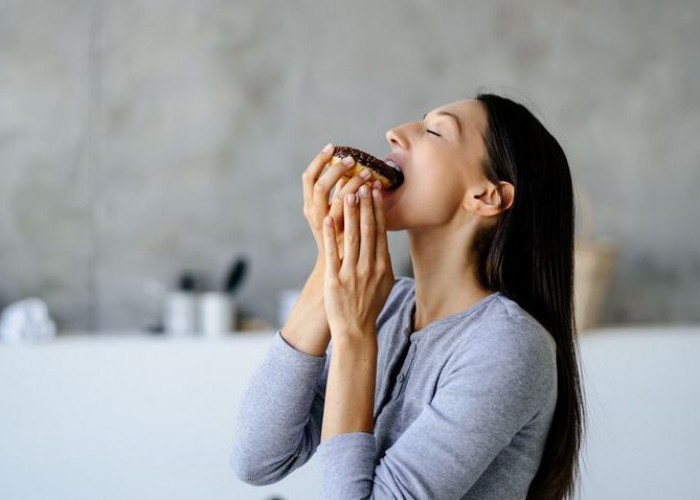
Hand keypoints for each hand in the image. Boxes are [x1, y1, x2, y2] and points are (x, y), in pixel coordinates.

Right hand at [302, 144, 380, 262]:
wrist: (337, 274)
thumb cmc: (337, 243)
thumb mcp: (332, 218)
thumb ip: (338, 196)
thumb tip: (349, 168)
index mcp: (309, 208)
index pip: (308, 178)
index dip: (318, 161)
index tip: (332, 147)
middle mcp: (315, 217)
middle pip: (320, 186)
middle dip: (336, 169)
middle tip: (352, 159)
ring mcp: (327, 229)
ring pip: (338, 200)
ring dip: (353, 183)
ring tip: (368, 173)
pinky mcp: (341, 238)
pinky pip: (352, 216)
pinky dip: (362, 202)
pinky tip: (374, 192)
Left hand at [322, 184, 394, 339]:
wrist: (356, 330)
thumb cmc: (369, 306)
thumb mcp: (384, 283)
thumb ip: (384, 261)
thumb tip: (383, 241)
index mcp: (382, 266)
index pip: (379, 231)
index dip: (377, 209)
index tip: (376, 190)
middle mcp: (369, 267)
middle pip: (367, 229)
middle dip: (366, 204)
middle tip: (363, 182)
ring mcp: (352, 273)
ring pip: (351, 237)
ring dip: (350, 213)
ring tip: (347, 193)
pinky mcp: (335, 280)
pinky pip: (333, 253)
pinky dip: (331, 235)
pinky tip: (328, 219)